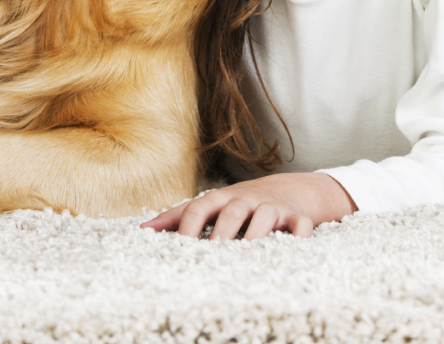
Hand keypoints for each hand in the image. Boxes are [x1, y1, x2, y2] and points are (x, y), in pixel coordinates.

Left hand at [140, 172, 354, 239]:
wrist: (290, 189)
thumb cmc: (240, 202)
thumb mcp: (210, 204)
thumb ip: (178, 216)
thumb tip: (143, 230)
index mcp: (221, 199)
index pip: (200, 208)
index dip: (188, 227)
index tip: (178, 249)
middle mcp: (245, 200)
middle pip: (232, 212)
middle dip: (222, 232)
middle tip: (213, 254)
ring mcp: (271, 208)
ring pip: (265, 217)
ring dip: (256, 234)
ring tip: (247, 253)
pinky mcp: (296, 217)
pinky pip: (300, 225)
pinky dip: (299, 235)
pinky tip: (293, 248)